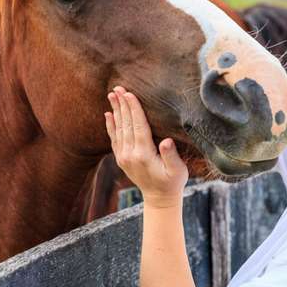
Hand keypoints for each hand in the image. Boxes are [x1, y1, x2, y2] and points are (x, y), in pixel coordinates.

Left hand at [105, 86, 187, 207]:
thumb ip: (171, 156)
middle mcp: (130, 154)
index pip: (138, 126)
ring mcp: (123, 157)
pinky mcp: (121, 159)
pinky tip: (108, 114)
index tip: (129, 93)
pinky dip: (110, 125)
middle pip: (125, 124)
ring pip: (118, 129)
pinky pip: (114, 138)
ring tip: (111, 95)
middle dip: (122, 104)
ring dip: (115, 110)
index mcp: (144, 154)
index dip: (133, 108)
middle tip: (117, 87)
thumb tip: (166, 141)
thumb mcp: (178, 171)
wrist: (159, 199)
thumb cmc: (172, 182)